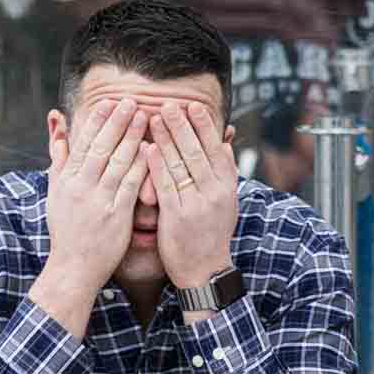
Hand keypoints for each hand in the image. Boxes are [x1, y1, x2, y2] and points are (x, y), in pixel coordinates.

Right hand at [41, 97, 147, 295]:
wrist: (72, 267)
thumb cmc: (67, 228)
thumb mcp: (56, 189)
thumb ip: (59, 155)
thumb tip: (57, 121)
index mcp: (66, 179)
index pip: (83, 143)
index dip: (98, 120)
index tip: (111, 101)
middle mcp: (80, 187)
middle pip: (99, 147)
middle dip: (117, 122)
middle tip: (132, 101)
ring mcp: (97, 201)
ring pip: (116, 163)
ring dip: (132, 138)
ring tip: (146, 118)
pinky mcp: (115, 216)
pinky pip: (130, 186)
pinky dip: (140, 167)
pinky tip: (153, 151)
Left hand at [148, 101, 239, 289]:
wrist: (205, 270)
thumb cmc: (212, 233)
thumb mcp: (227, 202)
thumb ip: (225, 173)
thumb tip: (226, 142)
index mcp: (227, 188)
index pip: (216, 149)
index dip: (204, 126)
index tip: (192, 106)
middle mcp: (215, 194)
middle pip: (197, 152)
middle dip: (182, 126)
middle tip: (169, 104)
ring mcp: (196, 205)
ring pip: (180, 165)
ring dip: (166, 139)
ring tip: (153, 118)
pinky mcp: (176, 217)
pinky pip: (165, 186)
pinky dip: (156, 165)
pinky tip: (146, 148)